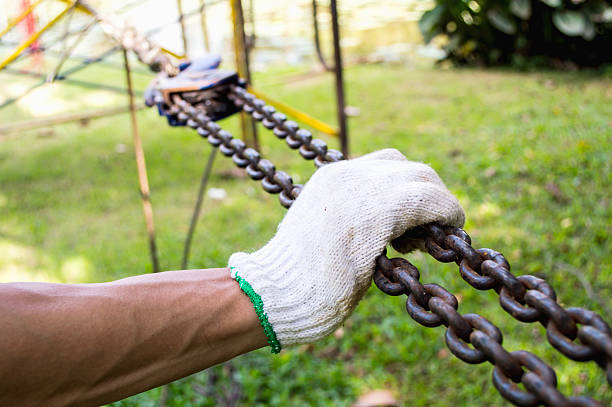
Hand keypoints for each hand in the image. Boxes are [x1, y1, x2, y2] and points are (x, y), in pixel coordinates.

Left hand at [229, 149, 464, 350]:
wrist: (277, 289)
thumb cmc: (327, 295)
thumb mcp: (378, 271)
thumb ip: (405, 239)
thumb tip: (425, 229)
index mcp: (373, 210)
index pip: (431, 196)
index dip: (451, 212)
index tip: (455, 227)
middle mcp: (357, 182)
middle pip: (419, 173)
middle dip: (435, 197)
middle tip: (436, 225)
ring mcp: (339, 174)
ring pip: (395, 161)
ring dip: (412, 183)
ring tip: (409, 215)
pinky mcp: (327, 176)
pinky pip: (368, 165)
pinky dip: (385, 181)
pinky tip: (383, 207)